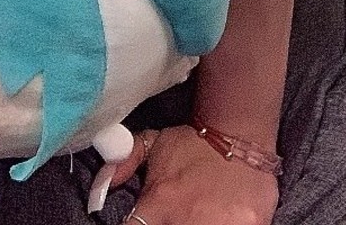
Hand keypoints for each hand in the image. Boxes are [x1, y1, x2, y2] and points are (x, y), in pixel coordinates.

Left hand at [110, 124, 278, 224]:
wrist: (242, 130)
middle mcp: (186, 218)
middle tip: (177, 216)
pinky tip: (225, 218)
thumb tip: (102, 186)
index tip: (144, 221)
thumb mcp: (156, 145)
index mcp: (160, 203)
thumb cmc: (196, 143)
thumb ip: (126, 161)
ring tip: (201, 216)